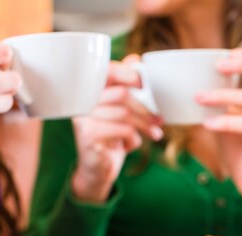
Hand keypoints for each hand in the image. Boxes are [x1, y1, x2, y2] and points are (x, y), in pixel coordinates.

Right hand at [72, 55, 162, 202]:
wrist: (97, 170)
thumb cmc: (111, 137)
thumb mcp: (120, 111)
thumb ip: (125, 87)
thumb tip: (135, 59)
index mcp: (90, 91)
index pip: (107, 71)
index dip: (127, 73)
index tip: (143, 84)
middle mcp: (83, 102)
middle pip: (122, 95)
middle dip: (145, 108)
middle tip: (159, 120)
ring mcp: (83, 119)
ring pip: (125, 113)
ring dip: (145, 125)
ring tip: (155, 134)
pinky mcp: (89, 136)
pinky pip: (122, 129)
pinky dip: (133, 138)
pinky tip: (131, 145)